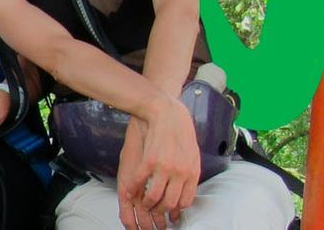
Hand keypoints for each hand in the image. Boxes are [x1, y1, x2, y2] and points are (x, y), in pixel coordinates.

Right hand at [116, 100, 199, 229]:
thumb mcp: (193, 154)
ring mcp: (164, 167)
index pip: (185, 201)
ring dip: (146, 203)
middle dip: (160, 210)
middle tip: (154, 210)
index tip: (169, 210)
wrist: (168, 112)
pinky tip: (131, 191)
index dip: (176, 209)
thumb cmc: (181, 131)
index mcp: (192, 172)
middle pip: (169, 202)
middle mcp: (180, 172)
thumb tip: (184, 190)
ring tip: (143, 203)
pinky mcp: (149, 161)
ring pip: (154, 196)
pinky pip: (139, 182)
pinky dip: (133, 189)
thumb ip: (189, 173)